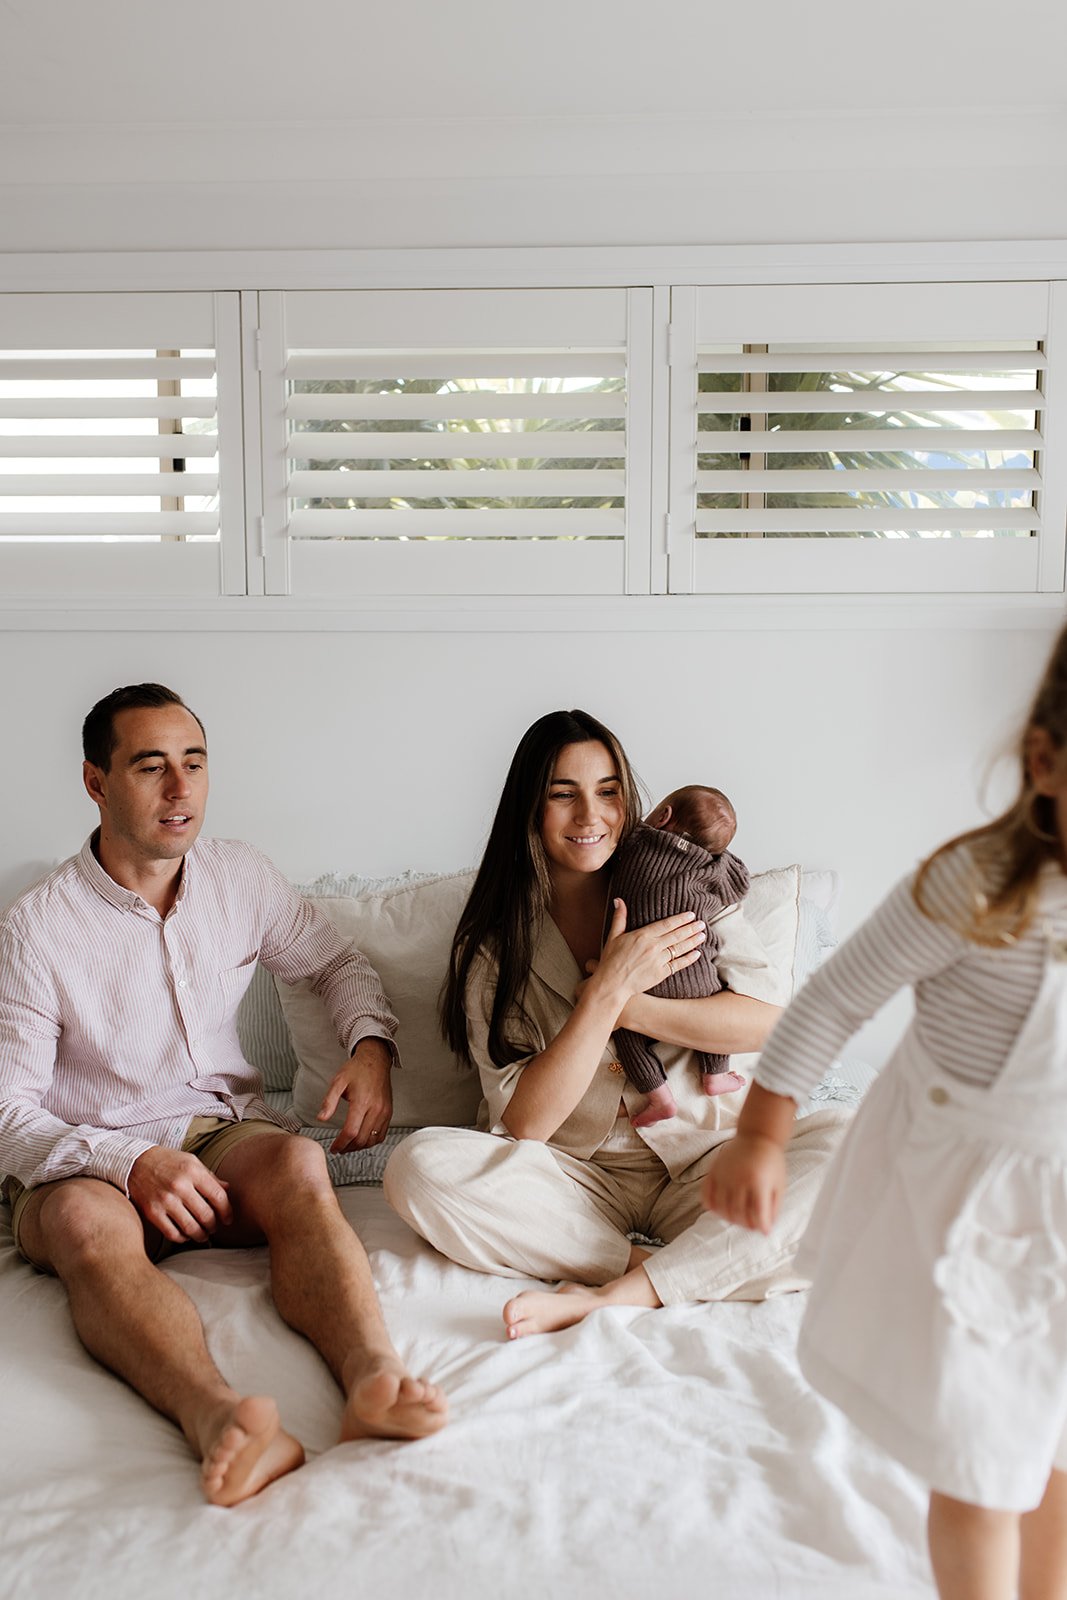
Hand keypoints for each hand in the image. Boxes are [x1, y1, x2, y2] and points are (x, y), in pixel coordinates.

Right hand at [127, 1146, 233, 1243]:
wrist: (135, 1162)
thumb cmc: (167, 1161)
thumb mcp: (191, 1161)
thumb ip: (209, 1176)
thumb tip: (228, 1189)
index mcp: (193, 1171)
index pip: (218, 1196)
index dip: (227, 1211)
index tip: (228, 1219)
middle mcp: (180, 1186)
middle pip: (206, 1215)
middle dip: (214, 1225)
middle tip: (215, 1227)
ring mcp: (165, 1200)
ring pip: (191, 1228)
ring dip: (201, 1235)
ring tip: (203, 1234)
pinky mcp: (152, 1212)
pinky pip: (172, 1233)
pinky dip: (182, 1238)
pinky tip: (186, 1235)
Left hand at [317, 1037, 393, 1153]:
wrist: (376, 1060)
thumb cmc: (356, 1070)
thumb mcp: (338, 1082)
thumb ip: (329, 1101)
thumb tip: (321, 1118)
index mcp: (362, 1102)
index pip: (351, 1132)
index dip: (340, 1143)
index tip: (334, 1148)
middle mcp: (375, 1109)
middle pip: (362, 1139)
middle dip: (348, 1148)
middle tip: (339, 1149)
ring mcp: (384, 1112)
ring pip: (373, 1140)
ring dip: (359, 1147)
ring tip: (349, 1146)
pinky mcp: (388, 1113)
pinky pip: (382, 1134)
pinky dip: (371, 1141)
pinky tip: (362, 1140)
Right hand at [589, 900, 705, 1014]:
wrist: (612, 984)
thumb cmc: (611, 960)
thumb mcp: (613, 936)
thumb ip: (619, 918)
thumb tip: (619, 900)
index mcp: (642, 935)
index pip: (666, 924)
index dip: (680, 919)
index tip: (691, 915)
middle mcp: (652, 947)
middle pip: (676, 935)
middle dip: (691, 928)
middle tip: (702, 923)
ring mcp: (658, 961)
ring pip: (679, 948)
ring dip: (692, 941)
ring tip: (702, 935)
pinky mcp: (660, 973)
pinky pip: (678, 965)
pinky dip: (688, 959)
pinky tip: (697, 953)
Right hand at [702, 1133, 786, 1234]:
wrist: (758, 1135)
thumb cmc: (772, 1162)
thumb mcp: (779, 1185)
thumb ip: (773, 1208)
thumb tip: (765, 1230)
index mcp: (758, 1183)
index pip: (757, 1215)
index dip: (761, 1227)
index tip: (763, 1229)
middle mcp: (739, 1179)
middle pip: (738, 1214)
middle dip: (745, 1224)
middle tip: (751, 1225)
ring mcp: (724, 1175)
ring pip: (722, 1208)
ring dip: (729, 1218)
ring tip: (737, 1218)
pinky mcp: (714, 1171)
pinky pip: (707, 1195)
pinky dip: (711, 1206)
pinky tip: (720, 1209)